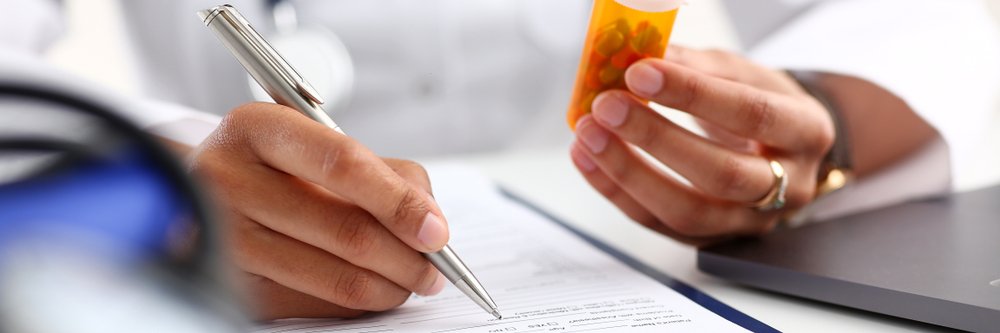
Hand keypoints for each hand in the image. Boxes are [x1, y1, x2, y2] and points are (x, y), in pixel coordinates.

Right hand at [189, 103, 448, 318]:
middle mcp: (229, 180)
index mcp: (256, 128)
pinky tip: (374, 289)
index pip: (343, 164)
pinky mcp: (232, 284)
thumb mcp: (319, 142)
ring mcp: (224, 237)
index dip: (399, 202)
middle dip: (408, 257)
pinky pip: (317, 304)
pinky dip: (360, 302)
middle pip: (346, 230)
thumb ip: (384, 171)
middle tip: (436, 268)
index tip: (437, 230)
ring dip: (391, 286)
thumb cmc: (277, 166)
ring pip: (337, 277)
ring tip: (413, 280)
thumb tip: (430, 224)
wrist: (202, 191)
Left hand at [570, 46, 833, 244]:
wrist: (783, 151)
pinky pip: (656, 223)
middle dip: (655, 138)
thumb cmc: (761, 105)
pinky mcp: (710, 239)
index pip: (751, 114)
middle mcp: (787, 186)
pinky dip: (615, 190)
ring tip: (588, 134)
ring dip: (627, 172)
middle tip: (607, 106)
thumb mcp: (744, 74)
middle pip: (720, 173)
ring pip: (686, 211)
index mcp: (805, 131)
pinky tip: (587, 158)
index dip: (693, 94)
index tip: (640, 73)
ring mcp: (748, 221)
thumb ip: (696, 65)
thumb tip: (638, 55)